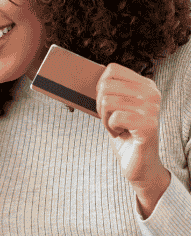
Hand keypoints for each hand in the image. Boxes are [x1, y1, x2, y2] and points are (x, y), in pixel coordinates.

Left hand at [96, 63, 168, 187]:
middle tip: (112, 120)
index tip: (108, 105)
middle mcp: (152, 94)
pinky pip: (115, 117)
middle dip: (101, 107)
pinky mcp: (148, 125)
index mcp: (146, 85)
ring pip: (108, 101)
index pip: (112, 70)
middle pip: (106, 86)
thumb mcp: (117, 108)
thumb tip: (83, 75)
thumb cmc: (126, 136)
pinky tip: (121, 134)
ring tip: (117, 128)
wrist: (140, 164)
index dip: (100, 89)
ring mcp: (152, 109)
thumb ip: (109, 91)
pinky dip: (111, 128)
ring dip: (106, 119)